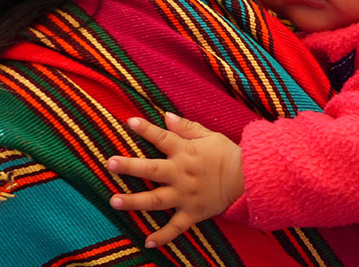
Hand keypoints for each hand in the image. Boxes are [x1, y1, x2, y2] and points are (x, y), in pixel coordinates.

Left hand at [107, 112, 243, 247]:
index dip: (145, 129)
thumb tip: (166, 116)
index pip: (162, 138)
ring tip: (114, 201)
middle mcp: (182, 174)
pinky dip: (162, 236)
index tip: (129, 121)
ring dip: (134, 201)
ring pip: (156, 200)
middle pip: (152, 170)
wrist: (248, 178)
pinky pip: (175, 227)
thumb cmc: (226, 153)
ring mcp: (186, 195)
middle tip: (110, 163)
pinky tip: (147, 242)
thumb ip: (186, 127)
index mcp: (185, 152)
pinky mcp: (193, 213)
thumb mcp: (208, 135)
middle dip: (130, 167)